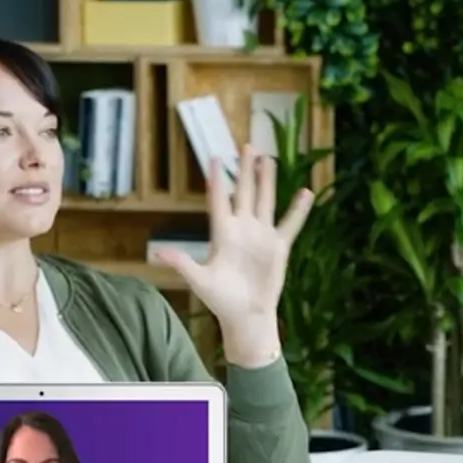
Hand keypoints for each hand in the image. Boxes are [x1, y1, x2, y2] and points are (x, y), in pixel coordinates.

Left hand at [152, 147, 312, 356]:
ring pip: (265, 200)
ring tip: (269, 160)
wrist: (246, 316)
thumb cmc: (221, 300)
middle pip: (244, 192)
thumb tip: (156, 255)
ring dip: (267, 181)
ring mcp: (261, 235)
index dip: (217, 180)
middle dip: (245, 170)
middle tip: (247, 146)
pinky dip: (298, 209)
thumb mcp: (199, 281)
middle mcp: (242, 229)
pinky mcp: (278, 246)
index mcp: (222, 234)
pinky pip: (290, 224)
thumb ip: (181, 264)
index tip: (215, 158)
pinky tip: (305, 192)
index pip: (219, 200)